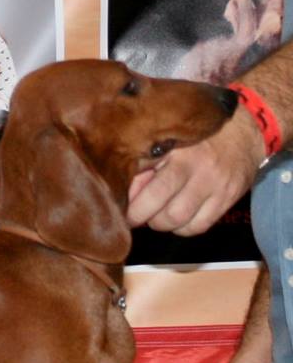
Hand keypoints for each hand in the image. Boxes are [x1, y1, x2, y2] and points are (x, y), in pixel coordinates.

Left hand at [127, 111, 262, 235]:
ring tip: (157, 214)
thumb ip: (143, 168)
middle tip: (138, 214)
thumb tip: (124, 196)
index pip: (151, 192)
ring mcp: (216, 186)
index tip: (122, 210)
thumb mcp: (165, 145)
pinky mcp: (229, 198)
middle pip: (166, 213)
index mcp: (176, 153)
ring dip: (163, 225)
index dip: (133, 209)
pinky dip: (183, 228)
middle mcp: (198, 169)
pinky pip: (200, 226)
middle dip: (146, 219)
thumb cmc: (193, 141)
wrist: (241, 134)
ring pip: (182, 222)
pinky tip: (178, 217)